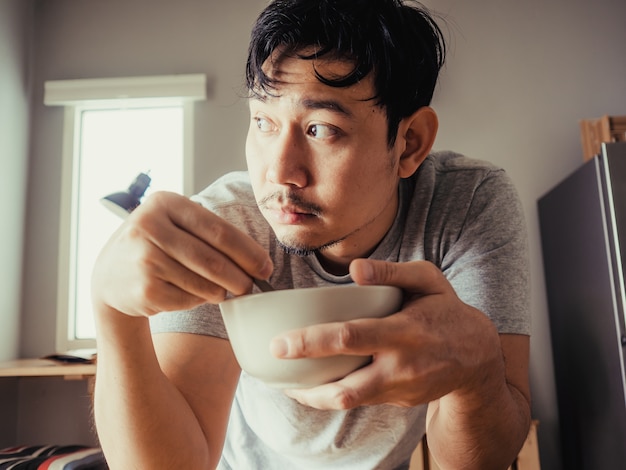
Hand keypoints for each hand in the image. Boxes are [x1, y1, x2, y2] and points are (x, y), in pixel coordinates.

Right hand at [92, 191, 272, 317]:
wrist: (109, 276)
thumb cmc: (155, 246)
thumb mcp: (174, 223)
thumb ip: (210, 232)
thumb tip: (259, 262)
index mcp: (164, 203)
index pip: (219, 230)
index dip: (249, 252)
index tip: (266, 267)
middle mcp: (150, 227)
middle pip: (213, 260)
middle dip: (241, 277)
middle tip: (252, 286)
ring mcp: (144, 259)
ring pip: (204, 283)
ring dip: (222, 291)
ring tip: (224, 290)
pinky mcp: (144, 289)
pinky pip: (189, 299)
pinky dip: (200, 300)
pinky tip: (195, 294)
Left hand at [271, 258, 503, 409]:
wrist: (479, 358)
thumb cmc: (447, 311)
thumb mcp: (428, 280)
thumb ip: (392, 271)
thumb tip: (354, 269)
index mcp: (405, 332)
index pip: (352, 339)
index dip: (312, 342)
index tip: (280, 342)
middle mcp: (401, 367)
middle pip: (345, 386)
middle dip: (304, 385)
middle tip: (275, 367)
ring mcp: (400, 390)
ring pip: (348, 402)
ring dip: (313, 396)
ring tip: (288, 382)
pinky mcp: (397, 401)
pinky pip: (359, 401)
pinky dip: (333, 394)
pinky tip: (316, 382)